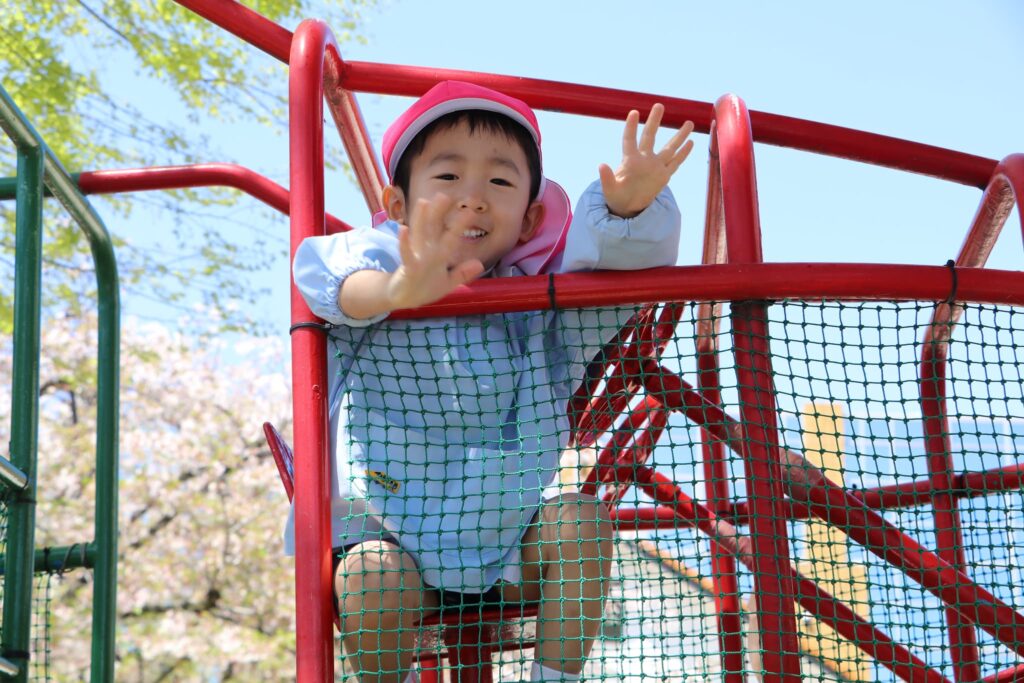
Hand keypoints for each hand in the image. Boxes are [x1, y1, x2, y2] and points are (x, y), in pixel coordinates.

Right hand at [386, 194, 484, 308]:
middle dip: (438, 213)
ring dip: (421, 219)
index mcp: (438, 254)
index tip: (470, 210)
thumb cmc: (424, 289)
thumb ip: (462, 274)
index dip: (459, 224)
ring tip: (423, 202)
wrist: (403, 300)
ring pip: (420, 235)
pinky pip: (407, 254)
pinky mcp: (408, 268)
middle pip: (434, 229)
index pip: (450, 236)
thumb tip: (479, 264)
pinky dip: (405, 243)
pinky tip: (403, 229)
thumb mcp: (447, 284)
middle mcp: (427, 251)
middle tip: (444, 195)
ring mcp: (417, 257)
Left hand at [598, 103, 694, 217]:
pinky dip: (683, 153)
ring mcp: (655, 167)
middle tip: (659, 105)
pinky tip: (691, 142)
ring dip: (679, 136)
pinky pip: (676, 162)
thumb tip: (601, 165)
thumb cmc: (616, 198)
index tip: (634, 112)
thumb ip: (606, 178)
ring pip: (670, 148)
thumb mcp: (610, 190)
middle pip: (650, 136)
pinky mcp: (664, 176)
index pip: (629, 140)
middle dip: (654, 121)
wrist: (628, 208)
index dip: (631, 127)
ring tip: (689, 122)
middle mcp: (644, 159)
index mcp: (630, 161)